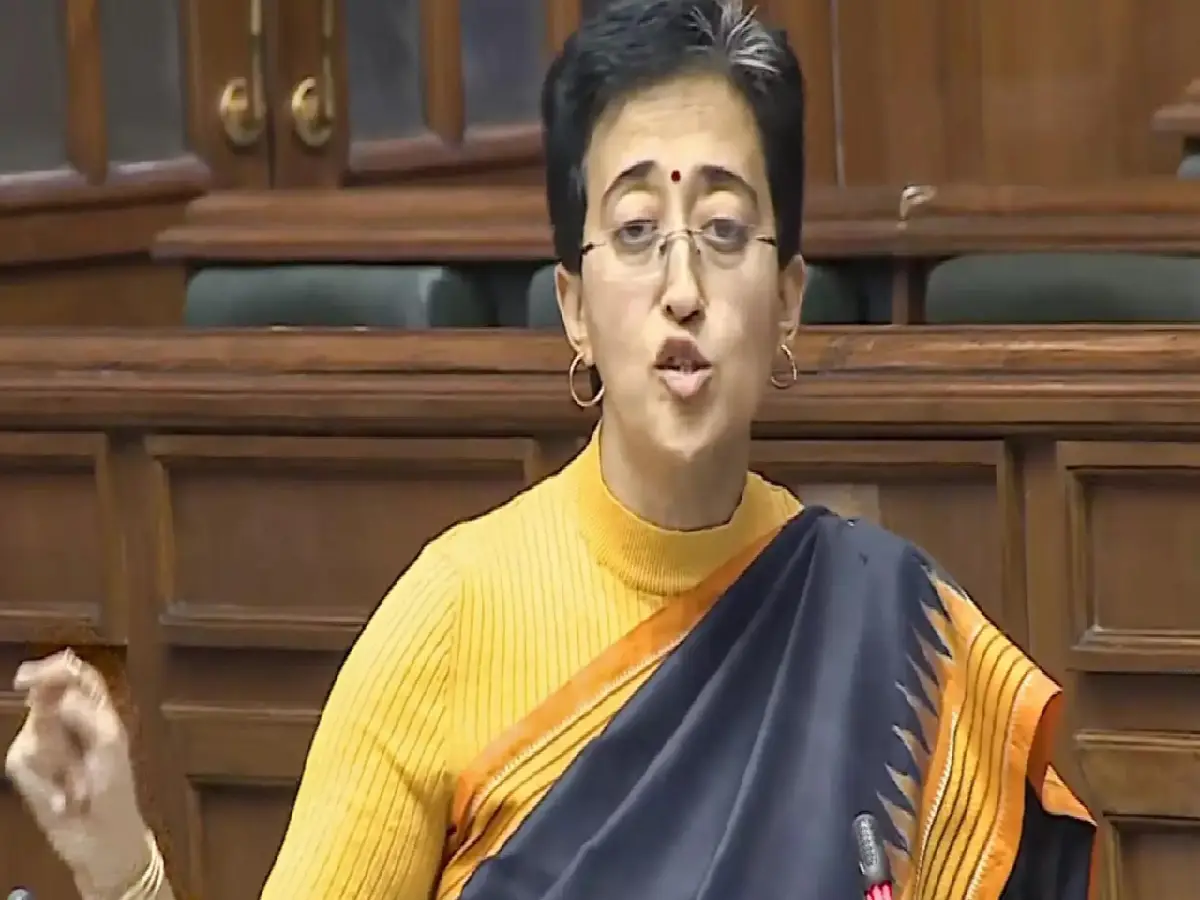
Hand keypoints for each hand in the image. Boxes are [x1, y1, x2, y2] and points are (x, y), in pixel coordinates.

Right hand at [5, 650, 151, 898]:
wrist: (101, 837)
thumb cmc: (115, 789)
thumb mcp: (110, 745)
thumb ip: (87, 714)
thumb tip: (60, 698)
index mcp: (96, 711)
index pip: (76, 676)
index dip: (56, 669)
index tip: (31, 676)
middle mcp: (68, 723)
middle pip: (43, 700)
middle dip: (50, 722)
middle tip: (63, 751)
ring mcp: (46, 747)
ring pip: (31, 736)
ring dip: (55, 764)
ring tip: (77, 785)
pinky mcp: (29, 773)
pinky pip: (23, 767)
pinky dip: (45, 786)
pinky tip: (64, 801)